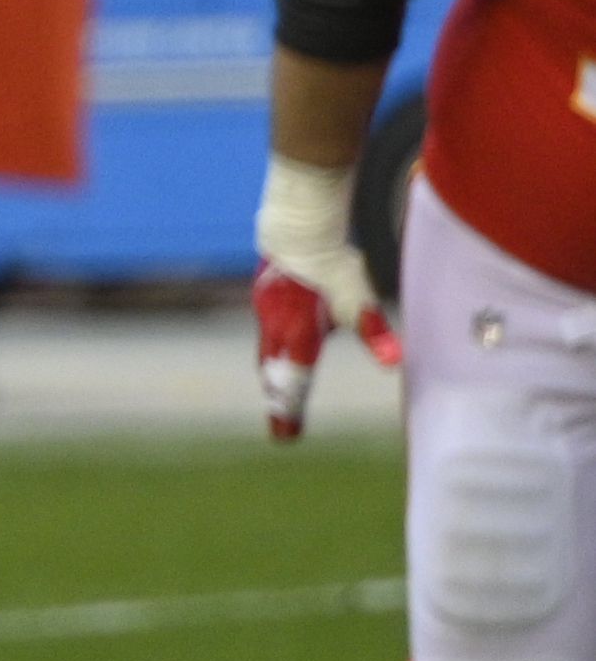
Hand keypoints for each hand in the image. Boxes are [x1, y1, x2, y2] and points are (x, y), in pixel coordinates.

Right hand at [251, 154, 398, 439]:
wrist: (299, 223)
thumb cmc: (331, 263)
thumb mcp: (358, 299)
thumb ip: (374, 333)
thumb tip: (395, 364)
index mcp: (296, 336)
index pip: (294, 383)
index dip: (290, 410)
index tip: (286, 437)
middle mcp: (275, 327)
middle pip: (274, 372)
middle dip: (280, 396)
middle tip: (281, 423)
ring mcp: (266, 309)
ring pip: (268, 350)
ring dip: (274, 372)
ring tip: (278, 388)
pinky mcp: (266, 292)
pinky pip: (269, 327)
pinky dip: (275, 345)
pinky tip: (282, 338)